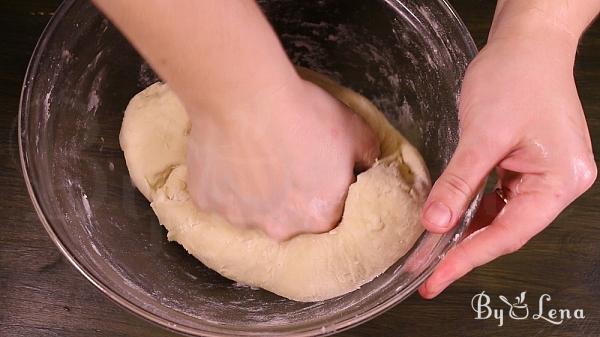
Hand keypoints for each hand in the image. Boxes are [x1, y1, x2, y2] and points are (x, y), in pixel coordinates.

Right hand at [186, 75, 378, 239]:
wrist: (246, 94)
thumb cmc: (303, 113)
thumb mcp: (355, 130)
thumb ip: (368, 157)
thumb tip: (367, 166)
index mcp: (319, 217)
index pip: (327, 216)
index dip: (322, 193)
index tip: (314, 172)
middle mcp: (279, 228)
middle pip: (287, 219)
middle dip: (286, 197)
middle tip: (281, 160)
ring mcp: (238, 217)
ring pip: (250, 209)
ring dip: (253, 191)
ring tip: (252, 155)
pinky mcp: (206, 201)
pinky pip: (217, 196)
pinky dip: (222, 181)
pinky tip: (226, 155)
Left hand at [418, 18, 596, 297]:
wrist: (526, 42)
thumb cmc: (516, 77)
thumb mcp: (482, 135)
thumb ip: (458, 183)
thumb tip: (435, 224)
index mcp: (559, 182)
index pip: (508, 233)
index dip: (468, 259)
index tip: (436, 279)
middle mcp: (556, 185)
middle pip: (505, 230)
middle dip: (462, 251)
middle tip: (426, 274)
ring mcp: (541, 176)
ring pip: (498, 217)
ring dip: (464, 234)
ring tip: (430, 255)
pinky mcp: (525, 167)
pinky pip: (495, 199)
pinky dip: (470, 211)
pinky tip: (448, 222)